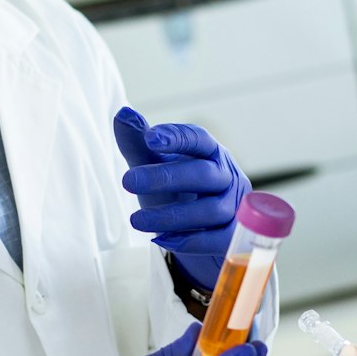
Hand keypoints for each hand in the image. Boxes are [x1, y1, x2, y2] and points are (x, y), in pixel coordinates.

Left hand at [112, 106, 250, 289]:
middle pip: (203, 174)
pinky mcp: (234, 236)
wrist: (199, 231)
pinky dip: (191, 240)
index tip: (150, 138)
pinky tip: (162, 239)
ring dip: (171, 215)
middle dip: (165, 177)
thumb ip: (138, 143)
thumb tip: (123, 115)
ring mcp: (234, 206)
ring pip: (210, 210)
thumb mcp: (154, 166)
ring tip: (136, 220)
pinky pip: (218, 240)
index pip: (198, 139)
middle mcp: (226, 175)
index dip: (177, 137)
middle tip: (128, 181)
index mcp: (209, 152)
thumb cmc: (176, 190)